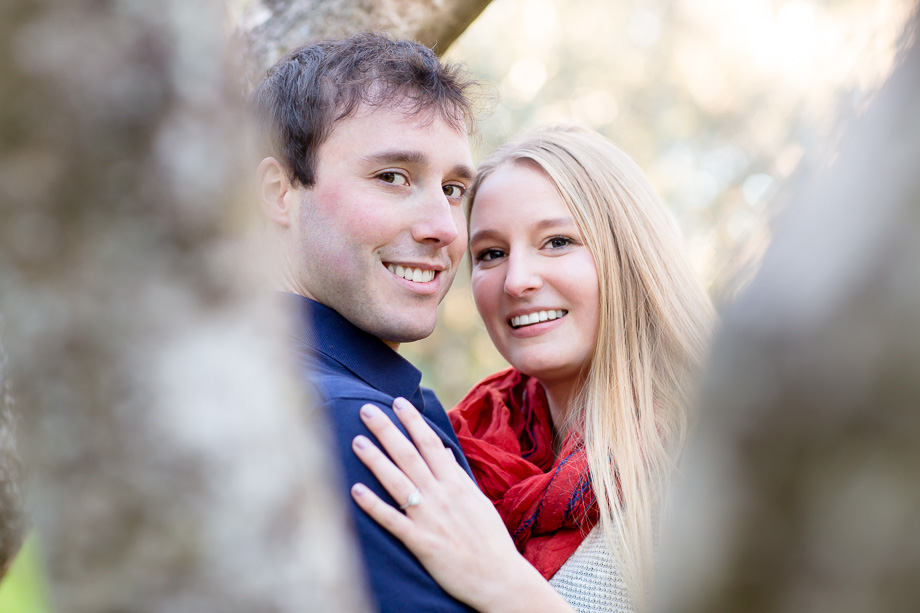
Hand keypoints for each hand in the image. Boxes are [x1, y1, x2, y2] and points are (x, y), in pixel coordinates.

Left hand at [351, 398, 573, 612]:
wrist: (499, 578)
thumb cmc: (490, 541)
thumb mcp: (478, 502)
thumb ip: (459, 478)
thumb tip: (446, 455)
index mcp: (457, 484)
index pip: (431, 443)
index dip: (413, 421)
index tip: (398, 402)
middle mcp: (442, 495)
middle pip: (409, 455)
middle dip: (387, 430)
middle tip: (366, 410)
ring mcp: (430, 518)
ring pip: (397, 481)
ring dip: (375, 459)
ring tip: (356, 441)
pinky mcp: (421, 542)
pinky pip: (393, 520)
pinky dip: (373, 505)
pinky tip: (355, 489)